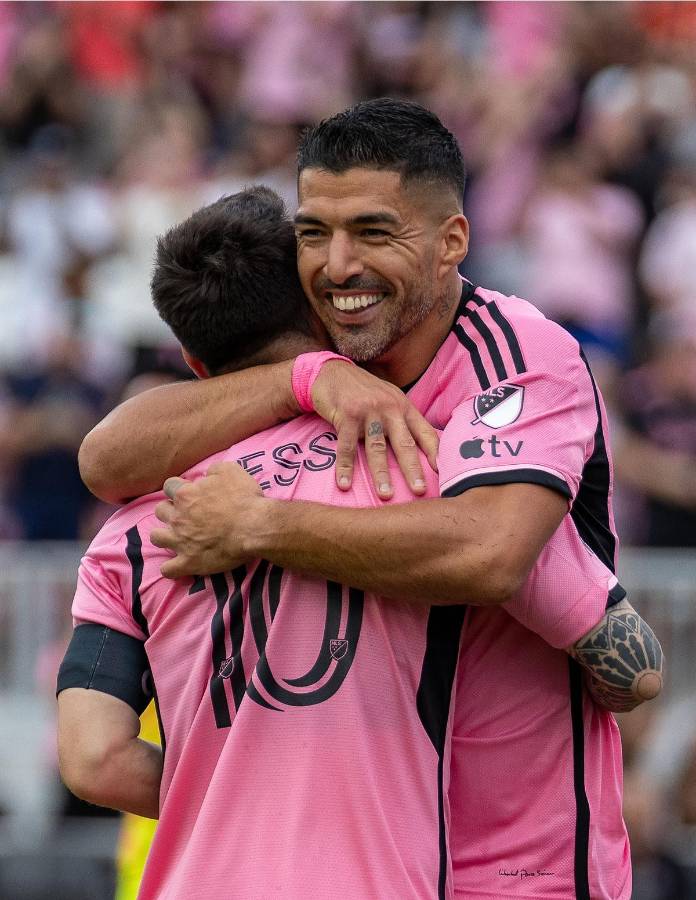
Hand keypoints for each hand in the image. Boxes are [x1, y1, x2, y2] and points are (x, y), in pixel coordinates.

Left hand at [151, 462, 263, 577]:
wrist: (254, 527)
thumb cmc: (244, 498)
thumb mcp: (231, 471)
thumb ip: (213, 470)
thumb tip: (206, 474)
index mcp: (186, 494)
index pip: (170, 486)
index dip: (179, 489)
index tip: (190, 493)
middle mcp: (178, 517)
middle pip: (160, 511)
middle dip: (170, 511)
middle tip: (186, 515)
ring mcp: (181, 541)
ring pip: (157, 537)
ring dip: (164, 536)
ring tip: (177, 537)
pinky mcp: (189, 562)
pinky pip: (168, 569)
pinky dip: (172, 567)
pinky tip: (179, 565)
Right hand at [311, 361, 438, 498]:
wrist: (332, 372)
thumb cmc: (363, 391)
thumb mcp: (388, 400)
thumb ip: (401, 420)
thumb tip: (420, 449)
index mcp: (404, 407)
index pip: (425, 431)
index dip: (436, 452)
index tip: (443, 473)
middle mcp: (390, 408)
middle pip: (404, 443)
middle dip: (412, 469)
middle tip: (420, 490)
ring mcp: (368, 411)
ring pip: (377, 448)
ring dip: (381, 473)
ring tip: (385, 494)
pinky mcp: (347, 415)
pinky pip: (347, 446)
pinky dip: (345, 467)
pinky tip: (344, 484)